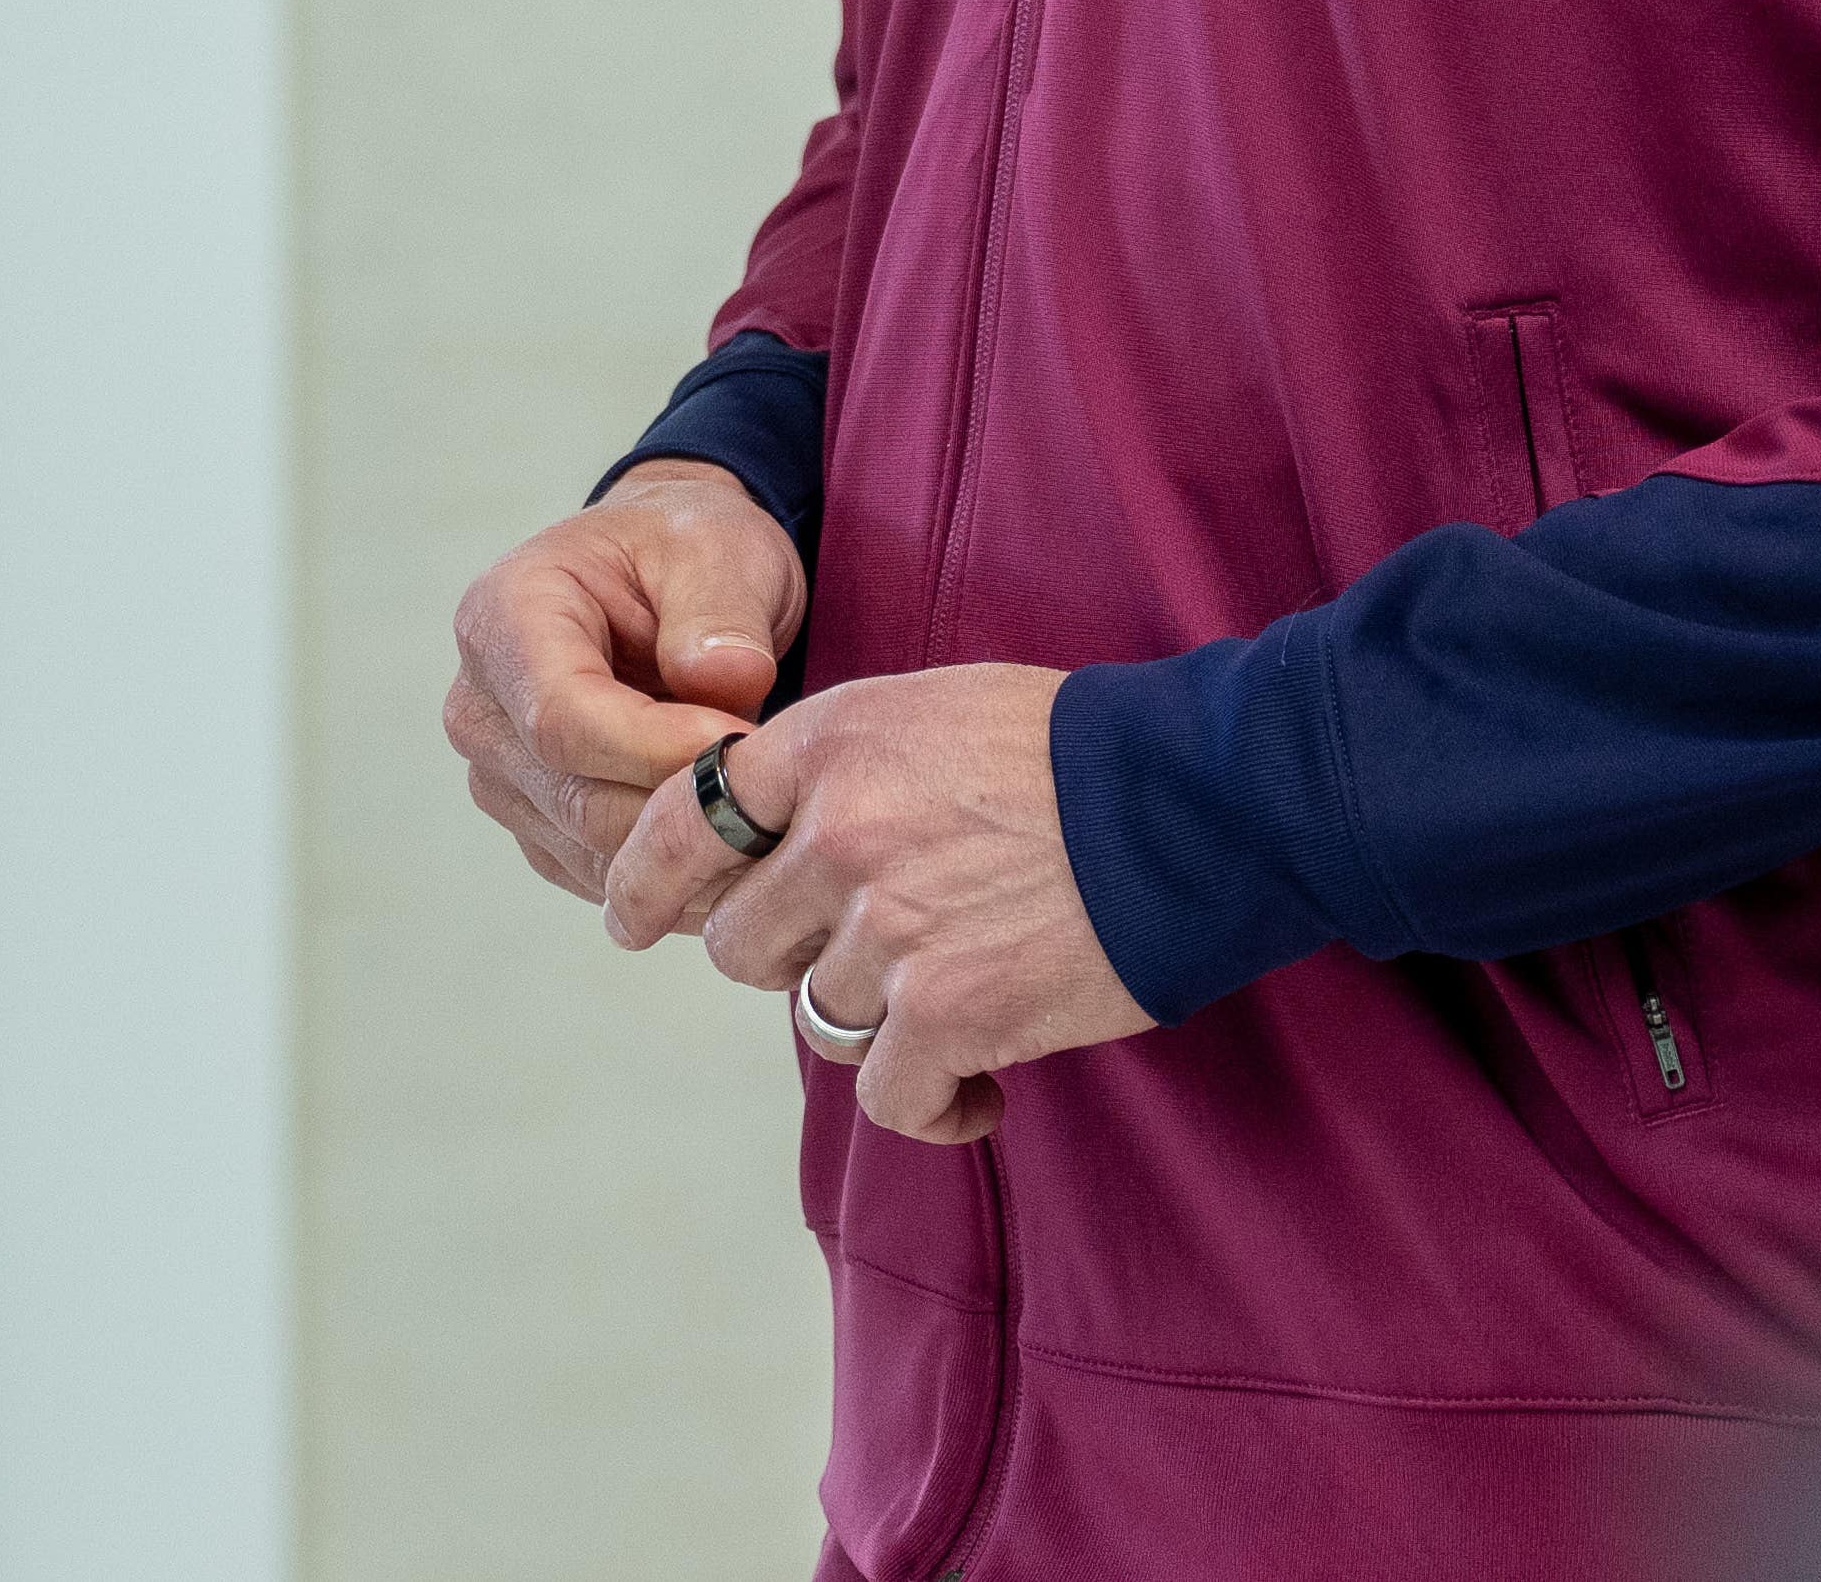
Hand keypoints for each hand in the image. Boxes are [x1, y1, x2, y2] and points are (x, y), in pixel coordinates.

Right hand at [441, 460, 805, 897]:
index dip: (656, 749)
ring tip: (766, 816)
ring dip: (687, 849)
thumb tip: (722, 681)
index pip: (562, 718)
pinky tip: (733, 840)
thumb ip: (720, 611)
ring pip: (594, 852)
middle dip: (686, 805)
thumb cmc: (685, 551)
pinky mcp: (536, 824)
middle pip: (578, 799)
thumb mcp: (719, 548)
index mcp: (504, 618)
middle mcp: (481, 707)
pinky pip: (603, 875)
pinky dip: (674, 875)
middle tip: (778, 793)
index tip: (745, 745)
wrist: (667, 580)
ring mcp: (501, 774)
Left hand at [599, 662, 1147, 1143]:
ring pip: (816, 1017)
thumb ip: (838, 767)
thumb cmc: (1074, 751)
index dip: (646, 884)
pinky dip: (934, 1108)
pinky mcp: (948, 1013)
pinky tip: (979, 1096)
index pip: (684, 824)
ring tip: (954, 1011)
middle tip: (874, 959)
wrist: (1192, 801)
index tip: (628, 916)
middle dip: (793, 959)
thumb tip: (777, 843)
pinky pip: (888, 1095)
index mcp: (823, 744)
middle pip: (741, 942)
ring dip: (878, 1025)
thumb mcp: (928, 711)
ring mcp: (887, 928)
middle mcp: (836, 833)